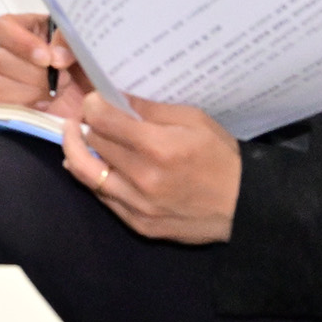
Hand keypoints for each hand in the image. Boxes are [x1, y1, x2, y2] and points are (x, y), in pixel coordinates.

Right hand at [0, 11, 89, 122]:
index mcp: (31, 30)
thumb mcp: (90, 49)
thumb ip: (72, 41)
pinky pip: (0, 103)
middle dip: (33, 73)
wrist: (104, 105)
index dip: (18, 41)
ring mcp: (9, 80)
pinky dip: (25, 105)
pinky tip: (46, 105)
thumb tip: (55, 55)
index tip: (46, 58)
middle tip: (62, 79)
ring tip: (56, 93)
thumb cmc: (96, 70)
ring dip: (30, 90)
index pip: (2, 27)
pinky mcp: (9, 104)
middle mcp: (15, 53)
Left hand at [66, 96, 242, 242]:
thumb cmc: (221, 157)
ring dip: (77, 152)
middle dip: (88, 125)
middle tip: (89, 116)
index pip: (102, 120)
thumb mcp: (193, 120)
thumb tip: (111, 97)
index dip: (93, 106)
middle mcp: (143, 178)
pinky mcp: (139, 225)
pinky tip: (93, 165)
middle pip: (93, 143)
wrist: (246, 206)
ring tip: (75, 137)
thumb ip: (149, 109)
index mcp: (158, 148)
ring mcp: (138, 206)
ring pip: (87, 174)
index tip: (94, 101)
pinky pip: (103, 197)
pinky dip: (93, 178)